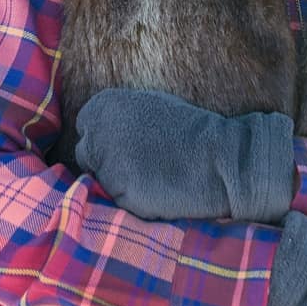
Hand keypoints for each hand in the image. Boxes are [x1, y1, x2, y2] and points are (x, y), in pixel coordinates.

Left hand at [73, 88, 294, 222]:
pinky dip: (132, 198)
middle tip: (139, 162)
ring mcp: (108, 166)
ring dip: (119, 181)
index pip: (86, 126)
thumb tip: (97, 129)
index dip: (105, 136)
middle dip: (106, 160)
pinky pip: (117, 200)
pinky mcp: (120, 194)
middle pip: (87, 155)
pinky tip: (156, 188)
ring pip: (101, 180)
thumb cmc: (189, 129)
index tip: (125, 142)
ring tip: (153, 174)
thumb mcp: (149, 105)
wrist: (220, 158)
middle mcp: (99, 134)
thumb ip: (117, 115)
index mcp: (104, 106)